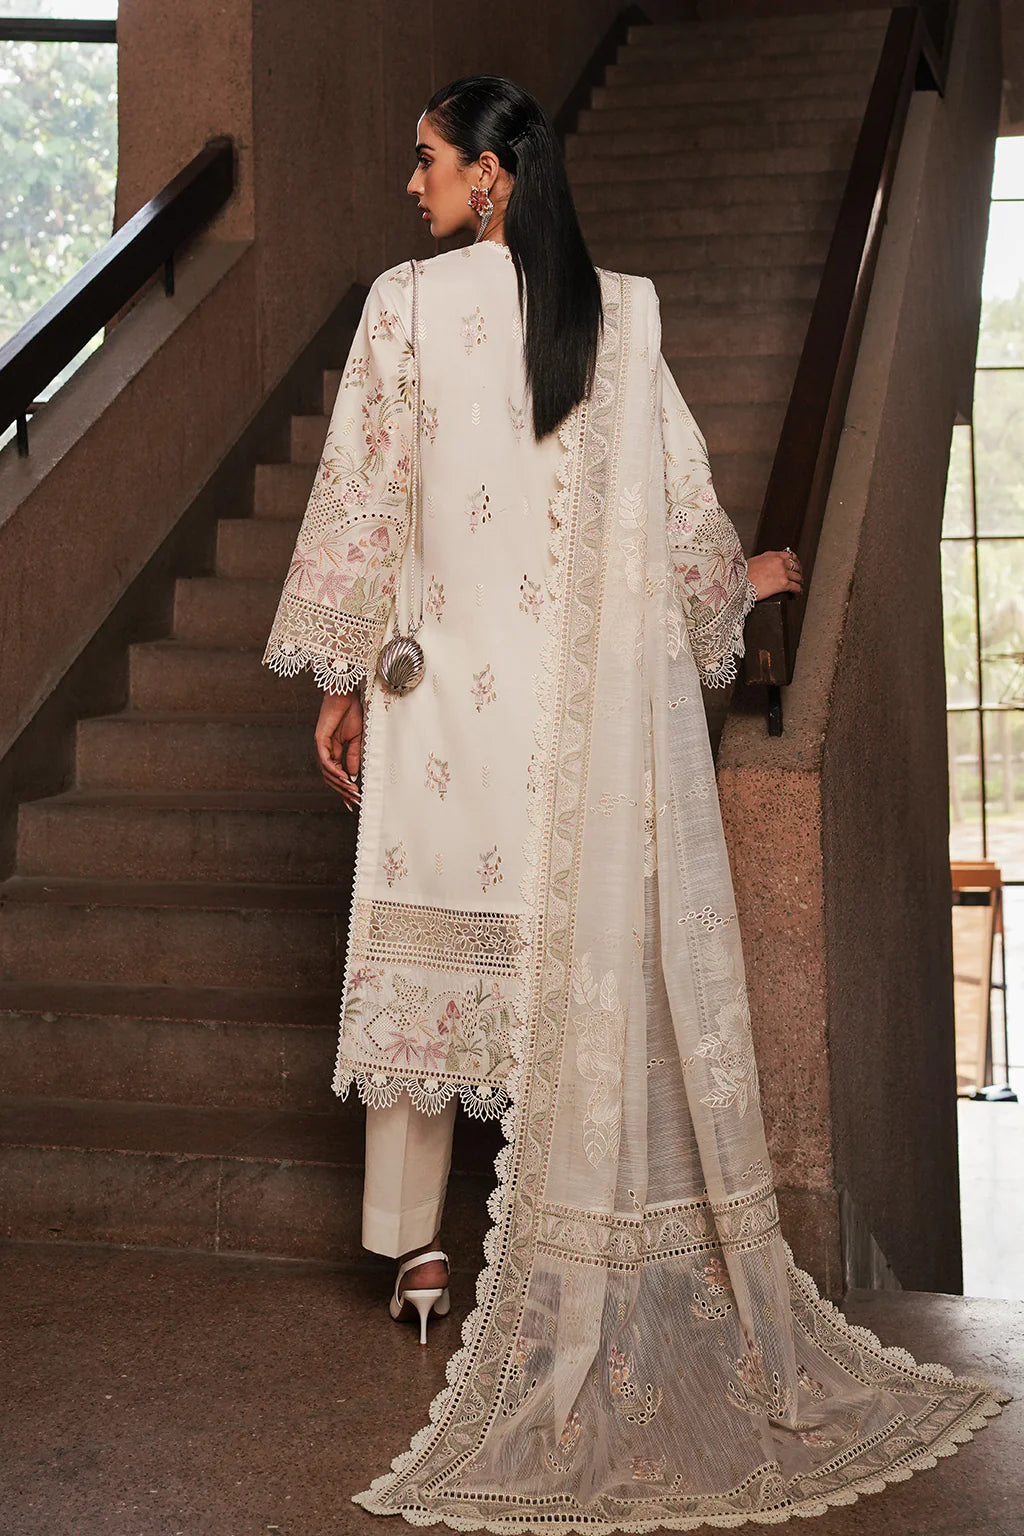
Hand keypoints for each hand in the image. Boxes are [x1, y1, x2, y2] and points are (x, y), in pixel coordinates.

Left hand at [315, 688, 363, 810]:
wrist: (347, 695)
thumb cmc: (353, 713)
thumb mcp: (357, 740)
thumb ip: (354, 757)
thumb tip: (353, 776)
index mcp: (334, 751)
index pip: (337, 775)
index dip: (344, 788)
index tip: (355, 800)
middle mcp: (326, 751)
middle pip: (331, 777)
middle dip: (343, 791)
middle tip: (355, 801)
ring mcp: (322, 746)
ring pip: (327, 772)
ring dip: (340, 784)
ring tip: (352, 791)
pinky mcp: (320, 740)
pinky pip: (326, 761)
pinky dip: (335, 771)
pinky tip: (345, 778)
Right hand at [747, 548, 803, 600]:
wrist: (739, 584)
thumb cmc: (742, 575)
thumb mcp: (754, 561)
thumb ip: (765, 560)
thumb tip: (768, 565)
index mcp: (772, 555)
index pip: (790, 556)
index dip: (795, 561)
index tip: (796, 565)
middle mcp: (779, 562)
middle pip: (796, 566)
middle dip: (798, 572)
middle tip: (798, 577)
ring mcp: (782, 573)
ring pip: (797, 577)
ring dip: (799, 582)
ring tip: (798, 586)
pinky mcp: (783, 584)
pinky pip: (796, 587)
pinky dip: (798, 591)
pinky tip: (797, 594)